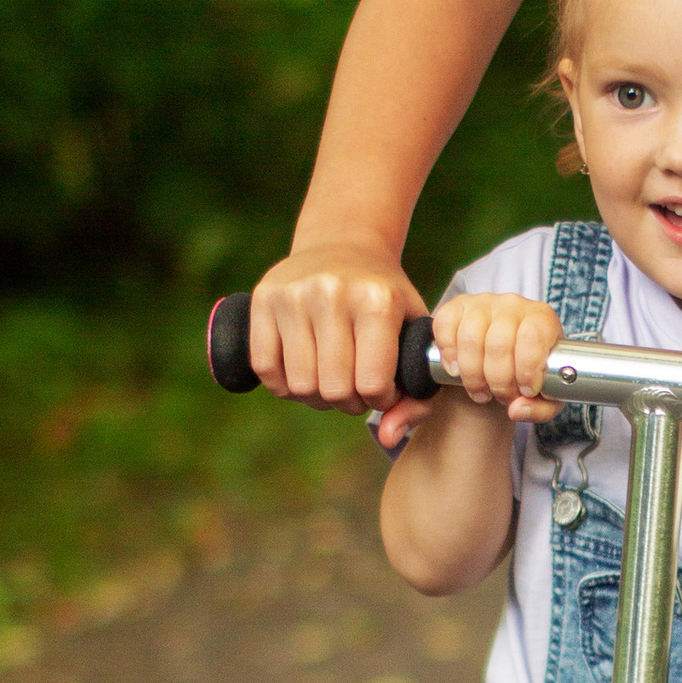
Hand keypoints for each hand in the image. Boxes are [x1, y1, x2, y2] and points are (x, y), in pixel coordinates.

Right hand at [249, 236, 421, 410]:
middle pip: (333, 389)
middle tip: (356, 389)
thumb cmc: (385, 300)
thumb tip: (388, 436)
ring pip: (299, 385)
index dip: (380, 399)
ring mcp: (293, 294)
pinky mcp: (263, 299)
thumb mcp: (413, 334)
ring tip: (332, 381)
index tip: (383, 388)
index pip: (371, 383)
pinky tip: (303, 372)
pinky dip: (284, 385)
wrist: (344, 245)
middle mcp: (333, 293)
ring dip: (317, 397)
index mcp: (377, 300)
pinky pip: (266, 369)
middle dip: (349, 402)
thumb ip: (418, 393)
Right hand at [432, 289, 563, 419]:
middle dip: (499, 381)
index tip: (525, 390)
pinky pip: (445, 326)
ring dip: (472, 375)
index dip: (527, 370)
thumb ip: (541, 409)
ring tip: (480, 391)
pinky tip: (456, 370)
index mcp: (542, 318)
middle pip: (499, 344)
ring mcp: (483, 303)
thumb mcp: (546, 396)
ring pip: (471, 338)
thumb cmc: (528, 375)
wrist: (501, 363)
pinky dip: (448, 353)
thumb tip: (516, 409)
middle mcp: (514, 304)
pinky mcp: (457, 306)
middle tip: (501, 396)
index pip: (533, 337)